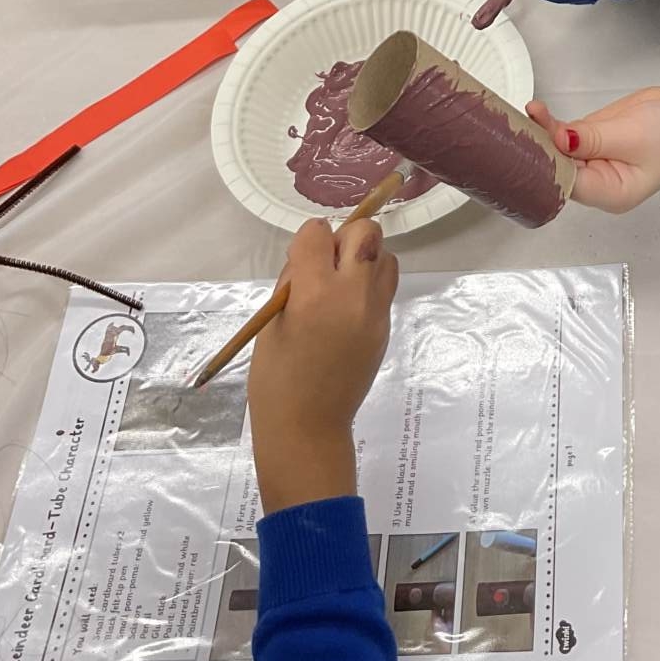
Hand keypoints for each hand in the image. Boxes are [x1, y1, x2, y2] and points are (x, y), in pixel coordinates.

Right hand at [247, 218, 398, 515]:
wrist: (309, 429)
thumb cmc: (276, 379)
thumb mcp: (272, 322)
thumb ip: (293, 281)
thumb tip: (312, 255)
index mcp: (313, 294)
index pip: (318, 232)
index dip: (307, 240)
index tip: (301, 259)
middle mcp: (352, 295)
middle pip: (366, 231)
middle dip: (345, 237)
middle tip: (326, 266)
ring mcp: (376, 311)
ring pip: (386, 254)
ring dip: (365, 258)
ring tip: (341, 286)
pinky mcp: (387, 326)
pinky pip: (385, 285)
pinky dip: (370, 284)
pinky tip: (349, 309)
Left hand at [527, 90, 659, 212]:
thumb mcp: (633, 135)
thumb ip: (594, 138)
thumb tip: (558, 137)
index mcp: (612, 192)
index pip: (569, 182)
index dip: (549, 162)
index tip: (532, 141)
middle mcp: (598, 182)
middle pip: (560, 168)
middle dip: (540, 147)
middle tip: (519, 124)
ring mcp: (594, 160)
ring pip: (559, 150)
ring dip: (542, 133)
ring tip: (526, 112)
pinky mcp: (593, 140)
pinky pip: (567, 135)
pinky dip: (553, 124)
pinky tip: (537, 111)